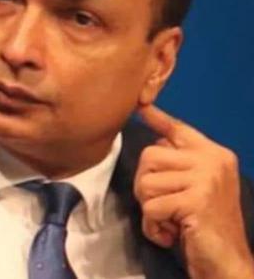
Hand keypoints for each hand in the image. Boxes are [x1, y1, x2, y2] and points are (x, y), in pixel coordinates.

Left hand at [134, 105, 253, 278]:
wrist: (227, 261)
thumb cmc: (205, 226)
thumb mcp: (195, 188)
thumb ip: (178, 164)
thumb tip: (150, 133)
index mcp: (213, 154)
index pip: (178, 129)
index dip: (157, 118)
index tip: (141, 105)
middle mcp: (212, 160)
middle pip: (148, 156)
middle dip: (144, 186)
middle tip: (163, 207)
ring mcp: (206, 178)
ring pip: (145, 182)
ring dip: (149, 208)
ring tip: (170, 221)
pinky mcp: (197, 200)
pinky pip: (151, 206)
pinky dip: (153, 226)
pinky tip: (170, 234)